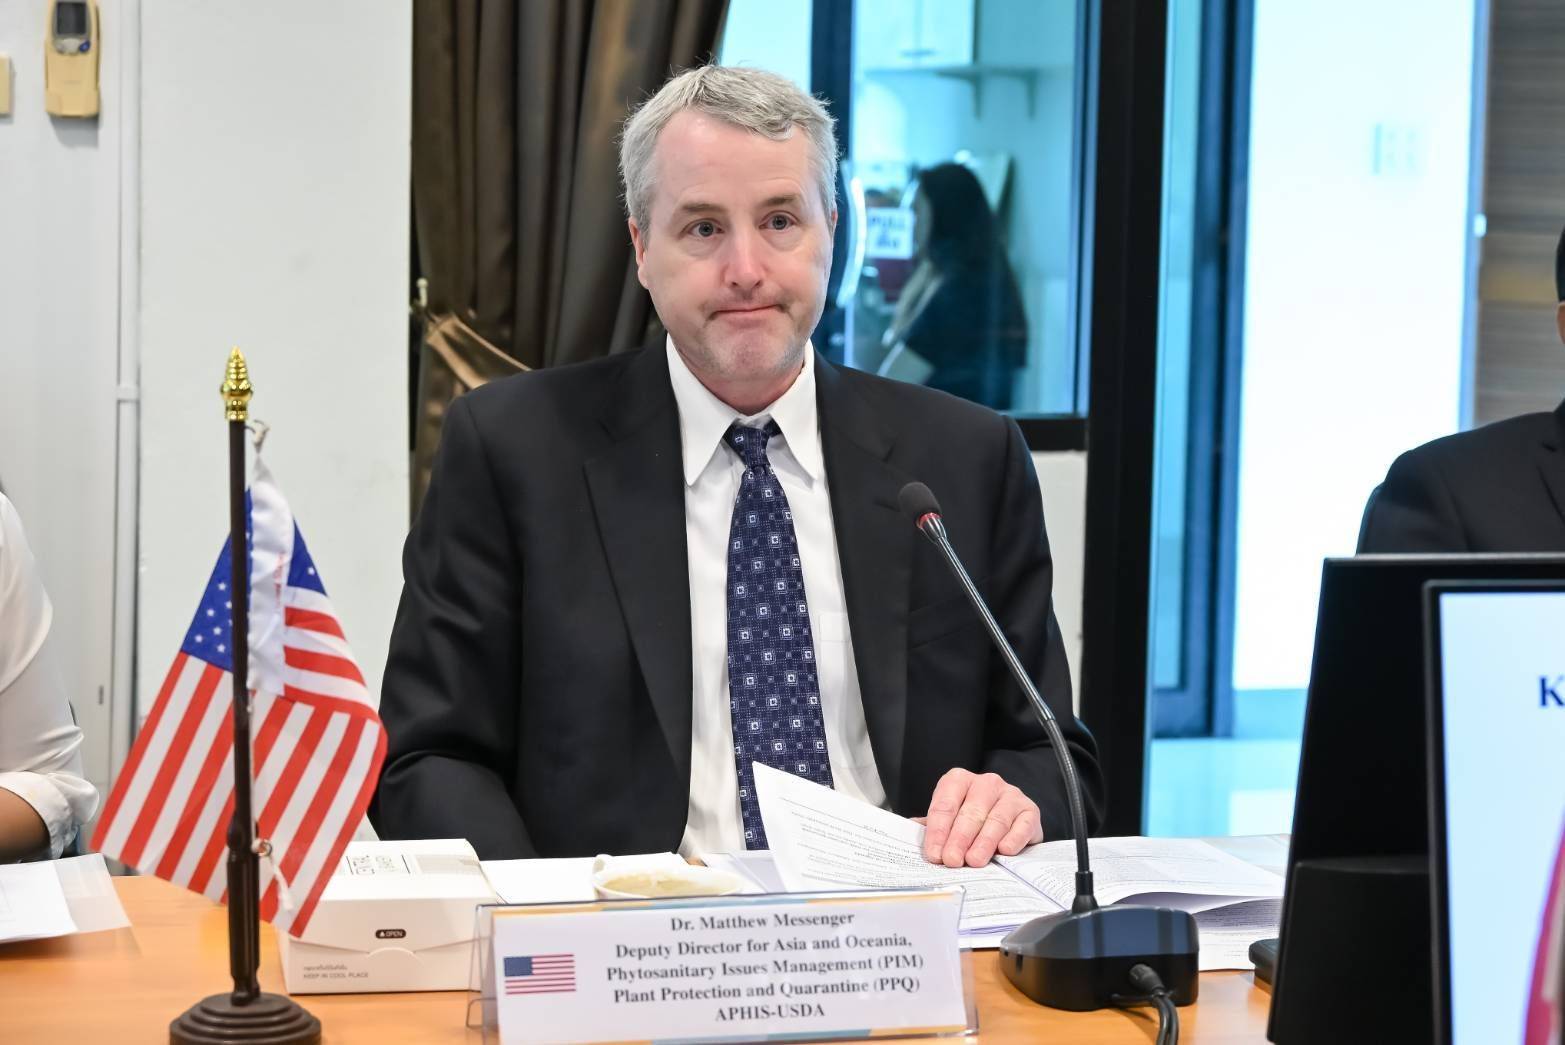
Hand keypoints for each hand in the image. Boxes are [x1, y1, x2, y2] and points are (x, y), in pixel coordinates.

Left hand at [920, 768, 1042, 867]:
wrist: (1009, 818)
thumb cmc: (972, 820)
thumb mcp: (949, 819)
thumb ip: (931, 827)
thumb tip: (909, 837)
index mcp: (959, 781)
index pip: (945, 805)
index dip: (938, 831)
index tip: (934, 854)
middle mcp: (985, 783)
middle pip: (970, 812)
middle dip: (959, 838)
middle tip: (952, 860)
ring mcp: (1010, 795)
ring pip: (996, 819)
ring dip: (984, 842)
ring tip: (974, 861)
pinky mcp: (1030, 810)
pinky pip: (1022, 824)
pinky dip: (1013, 838)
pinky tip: (1004, 850)